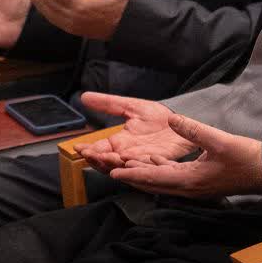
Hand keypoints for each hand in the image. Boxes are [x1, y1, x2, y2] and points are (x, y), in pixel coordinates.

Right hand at [76, 93, 196, 172]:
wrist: (183, 121)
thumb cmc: (158, 117)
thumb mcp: (131, 106)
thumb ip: (109, 104)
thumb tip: (84, 97)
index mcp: (120, 142)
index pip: (100, 149)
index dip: (89, 150)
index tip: (78, 147)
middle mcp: (129, 153)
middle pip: (109, 162)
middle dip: (98, 159)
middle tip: (89, 154)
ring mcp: (144, 158)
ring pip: (124, 166)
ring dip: (113, 163)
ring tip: (105, 157)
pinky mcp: (160, 160)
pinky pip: (146, 165)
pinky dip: (136, 164)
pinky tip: (127, 159)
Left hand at [109, 114, 261, 197]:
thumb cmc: (246, 158)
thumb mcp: (220, 140)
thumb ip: (194, 130)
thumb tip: (173, 118)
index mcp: (190, 180)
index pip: (154, 178)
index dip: (132, 174)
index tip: (112, 172)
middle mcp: (188, 188)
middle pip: (152, 184)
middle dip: (130, 176)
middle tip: (108, 169)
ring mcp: (193, 188)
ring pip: (160, 182)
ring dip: (142, 174)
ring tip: (123, 165)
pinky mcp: (199, 183)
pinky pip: (171, 178)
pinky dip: (157, 171)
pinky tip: (152, 161)